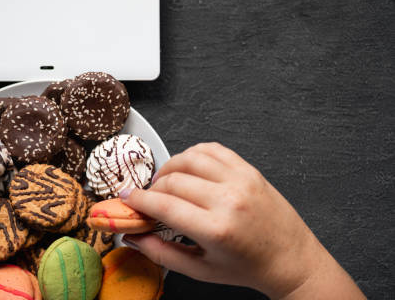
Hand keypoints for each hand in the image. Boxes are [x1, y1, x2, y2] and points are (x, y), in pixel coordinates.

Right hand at [120, 143, 361, 298]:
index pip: (163, 204)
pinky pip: (212, 149)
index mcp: (215, 229)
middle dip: (152, 187)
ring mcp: (241, 180)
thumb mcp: (200, 270)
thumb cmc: (247, 267)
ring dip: (170, 167)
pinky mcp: (249, 169)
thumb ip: (161, 253)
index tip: (128, 199)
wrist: (291, 259)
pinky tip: (188, 168)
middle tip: (149, 198)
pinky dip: (193, 154)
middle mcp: (228, 199)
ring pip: (189, 158)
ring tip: (167, 182)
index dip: (139, 199)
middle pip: (173, 179)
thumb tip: (132, 236)